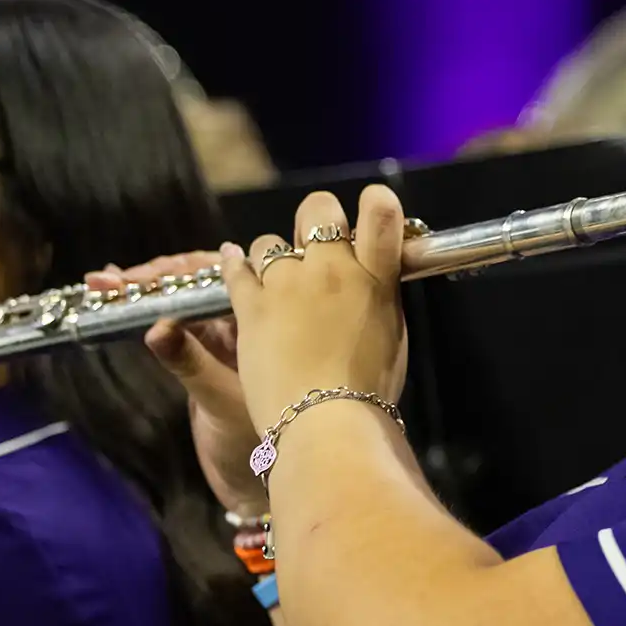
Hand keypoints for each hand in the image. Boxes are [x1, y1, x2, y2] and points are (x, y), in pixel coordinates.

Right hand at [87, 253, 260, 514]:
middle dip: (152, 280)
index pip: (221, 279)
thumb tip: (156, 328)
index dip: (178, 273)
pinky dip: (146, 312)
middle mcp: (247, 320)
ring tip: (102, 284)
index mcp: (266, 320)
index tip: (141, 275)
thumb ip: (190, 363)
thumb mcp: (222, 399)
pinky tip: (116, 301)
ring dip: (143, 292)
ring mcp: (224, 337)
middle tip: (108, 281)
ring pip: (181, 302)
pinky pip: (175, 325)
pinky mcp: (205, 356)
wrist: (258, 481)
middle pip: (196, 285)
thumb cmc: (256, 440)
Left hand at [226, 184, 410, 433]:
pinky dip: (235, 263)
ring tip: (277, 282)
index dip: (376, 202)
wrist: (327, 423)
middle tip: (315, 244)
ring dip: (274, 256)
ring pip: (271, 242)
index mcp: (376, 279)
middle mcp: (332, 270)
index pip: (382, 214)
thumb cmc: (368, 390)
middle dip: (317, 220)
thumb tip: (370, 275)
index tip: (371, 209)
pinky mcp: (252, 305)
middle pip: (318, 211)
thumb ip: (379, 296)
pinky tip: (233, 259)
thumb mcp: (392, 336)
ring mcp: (289, 284)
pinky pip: (238, 268)